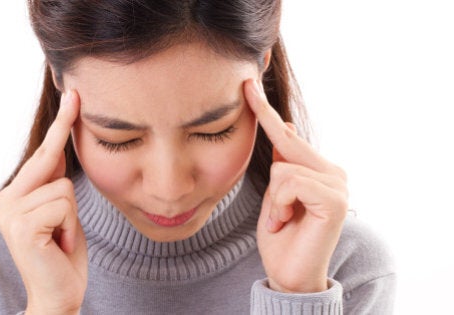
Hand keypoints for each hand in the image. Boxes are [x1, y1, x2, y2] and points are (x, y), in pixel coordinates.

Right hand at [0, 90, 86, 313]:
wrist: (58, 295)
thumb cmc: (62, 253)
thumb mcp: (60, 211)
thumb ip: (53, 182)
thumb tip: (56, 148)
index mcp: (12, 195)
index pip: (42, 154)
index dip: (60, 125)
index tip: (72, 93)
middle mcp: (4, 200)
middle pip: (50, 162)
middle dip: (65, 166)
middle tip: (70, 172)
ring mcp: (9, 212)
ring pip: (64, 187)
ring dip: (72, 217)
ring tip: (61, 239)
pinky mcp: (22, 225)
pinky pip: (64, 205)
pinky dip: (71, 227)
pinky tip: (58, 245)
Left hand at [245, 79, 347, 292]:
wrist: (289, 273)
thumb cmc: (280, 235)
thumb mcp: (274, 194)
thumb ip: (282, 164)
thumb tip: (286, 127)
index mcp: (318, 169)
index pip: (286, 134)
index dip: (264, 110)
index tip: (247, 84)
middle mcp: (332, 172)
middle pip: (285, 144)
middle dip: (269, 161)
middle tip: (274, 190)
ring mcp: (337, 184)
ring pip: (282, 167)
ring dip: (273, 200)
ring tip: (283, 221)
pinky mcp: (334, 199)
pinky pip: (289, 182)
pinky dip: (279, 206)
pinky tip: (286, 223)